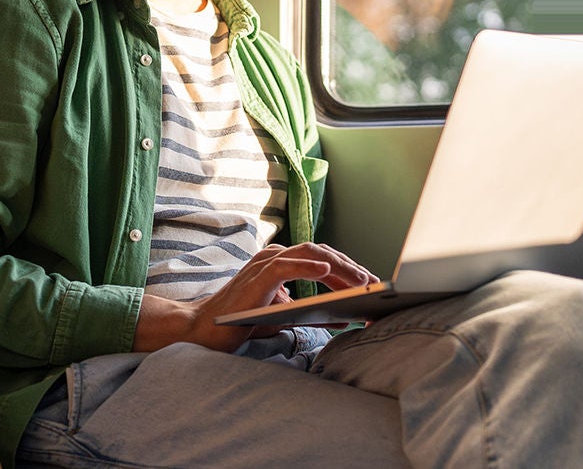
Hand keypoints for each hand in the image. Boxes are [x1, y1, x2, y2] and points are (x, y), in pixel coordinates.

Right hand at [132, 243, 377, 352]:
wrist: (206, 329)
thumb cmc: (241, 322)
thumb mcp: (284, 315)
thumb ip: (311, 311)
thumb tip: (346, 317)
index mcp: (282, 262)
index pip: (322, 258)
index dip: (349, 268)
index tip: (372, 282)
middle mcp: (275, 256)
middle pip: (322, 252)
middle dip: (351, 267)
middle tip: (375, 282)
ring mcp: (266, 263)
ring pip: (310, 253)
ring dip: (339, 266)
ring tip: (361, 280)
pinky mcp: (258, 275)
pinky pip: (287, 265)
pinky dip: (308, 265)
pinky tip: (326, 270)